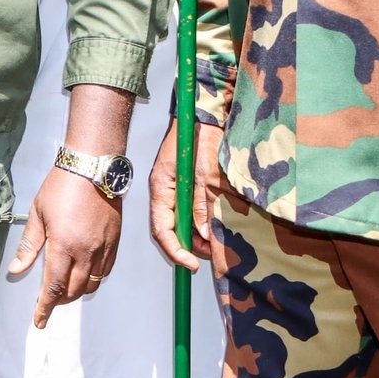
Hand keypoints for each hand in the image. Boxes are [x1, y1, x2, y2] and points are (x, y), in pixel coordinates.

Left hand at [10, 167, 122, 327]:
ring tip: (64, 290)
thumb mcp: (37, 214)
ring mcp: (103, 248)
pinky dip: (94, 279)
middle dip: (59, 301)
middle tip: (48, 301)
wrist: (93, 168)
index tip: (39, 320)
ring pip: (92, 284)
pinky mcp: (114, 242)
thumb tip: (16, 270)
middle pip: (73, 290)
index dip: (45, 307)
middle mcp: (86, 252)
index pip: (53, 287)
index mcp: (63, 246)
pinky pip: (106, 271)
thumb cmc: (61, 187)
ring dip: (76, 292)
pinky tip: (84, 275)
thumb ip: (29, 246)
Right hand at [149, 118, 223, 271]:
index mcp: (161, 188)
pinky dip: (201, 221)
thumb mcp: (205, 172)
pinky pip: (189, 210)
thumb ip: (202, 203)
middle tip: (212, 255)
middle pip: (170, 229)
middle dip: (188, 246)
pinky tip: (215, 225)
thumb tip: (202, 234)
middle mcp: (164, 191)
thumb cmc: (201, 136)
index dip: (175, 250)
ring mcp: (174, 187)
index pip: (161, 229)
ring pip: (181, 222)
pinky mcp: (186, 184)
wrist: (205, 112)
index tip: (193, 264)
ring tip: (217, 242)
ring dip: (196, 235)